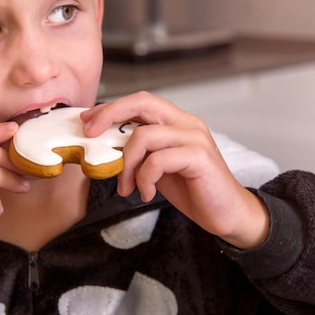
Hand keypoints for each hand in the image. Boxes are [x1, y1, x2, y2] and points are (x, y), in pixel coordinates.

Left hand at [81, 92, 268, 248]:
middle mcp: (186, 122)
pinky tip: (147, 193)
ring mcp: (194, 137)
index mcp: (176, 121)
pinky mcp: (199, 156)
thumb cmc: (192, 188)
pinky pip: (157, 160)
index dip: (111, 107)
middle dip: (109, 115)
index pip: (140, 101)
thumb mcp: (158, 165)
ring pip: (143, 136)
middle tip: (91, 136)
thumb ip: (138, 150)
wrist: (226, 213)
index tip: (87, 121)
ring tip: (126, 187)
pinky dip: (144, 178)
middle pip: (142, 103)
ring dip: (126, 165)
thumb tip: (102, 143)